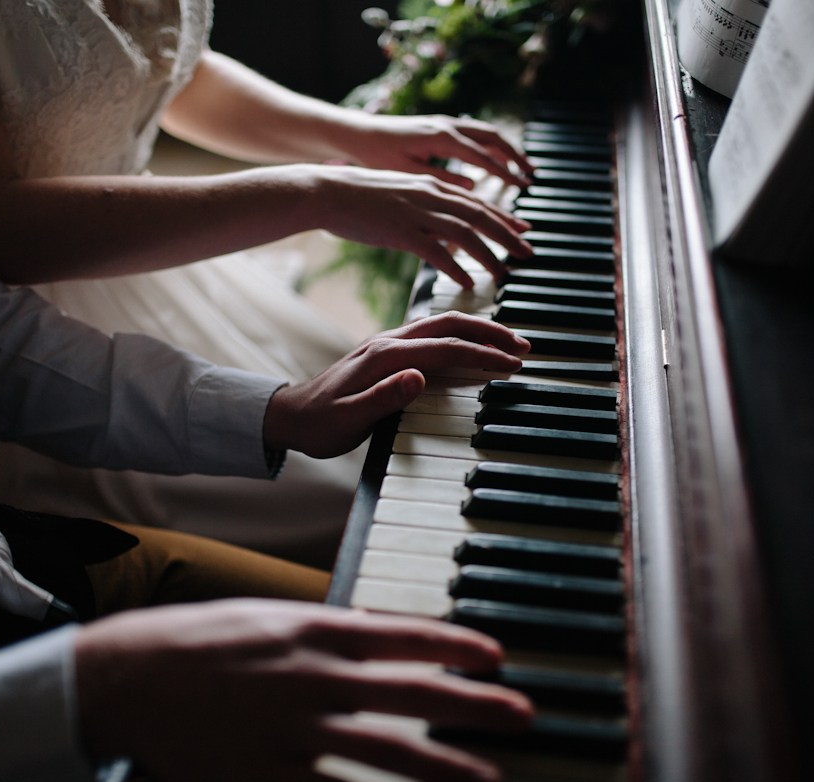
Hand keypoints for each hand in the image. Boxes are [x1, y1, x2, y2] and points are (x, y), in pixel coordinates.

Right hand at [75, 599, 532, 781]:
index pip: (405, 635)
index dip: (457, 646)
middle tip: (522, 715)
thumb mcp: (267, 618)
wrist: (128, 678)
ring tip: (487, 778)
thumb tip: (375, 636)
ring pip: (389, 752)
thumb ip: (324, 631)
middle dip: (475, 706)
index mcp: (314, 631)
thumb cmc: (197, 642)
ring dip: (445, 766)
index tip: (496, 657)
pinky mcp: (269, 777)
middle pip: (413, 693)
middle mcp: (315, 678)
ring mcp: (294, 731)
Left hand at [264, 312, 529, 457]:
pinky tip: (471, 340)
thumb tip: (418, 379)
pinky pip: (431, 333)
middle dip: (489, 332)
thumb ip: (383, 399)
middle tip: (523, 347)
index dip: (481, 354)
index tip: (510, 364)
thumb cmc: (319, 424)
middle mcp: (387, 343)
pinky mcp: (387, 351)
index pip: (443, 349)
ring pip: (441, 325)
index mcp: (383, 358)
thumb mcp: (348, 420)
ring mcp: (387, 343)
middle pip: (448, 326)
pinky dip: (459, 333)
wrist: (290, 416)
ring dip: (477, 329)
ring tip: (507, 342)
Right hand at [302, 165, 532, 287]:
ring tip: (503, 273)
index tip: (522, 231)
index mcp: (432, 185)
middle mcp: (431, 195)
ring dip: (488, 255)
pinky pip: (436, 252)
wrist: (326, 191)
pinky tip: (467, 283)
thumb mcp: (400, 192)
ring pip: (466, 233)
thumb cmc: (358, 194)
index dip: (503, 218)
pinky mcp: (401, 231)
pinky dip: (456, 268)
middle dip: (508, 236)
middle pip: (480, 215)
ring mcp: (417, 213)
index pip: (477, 201)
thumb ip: (426, 204)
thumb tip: (443, 220)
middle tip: (527, 253)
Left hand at [333, 113, 533, 189]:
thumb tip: (473, 186)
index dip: (504, 172)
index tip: (522, 186)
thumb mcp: (409, 173)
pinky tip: (497, 161)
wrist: (358, 134)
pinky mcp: (441, 127)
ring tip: (523, 167)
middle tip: (532, 175)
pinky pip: (474, 134)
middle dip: (515, 156)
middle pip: (492, 138)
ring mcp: (445, 123)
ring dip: (507, 149)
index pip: (482, 156)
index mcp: (440, 137)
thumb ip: (442, 179)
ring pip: (486, 133)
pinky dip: (491, 146)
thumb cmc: (378, 156)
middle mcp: (447, 125)